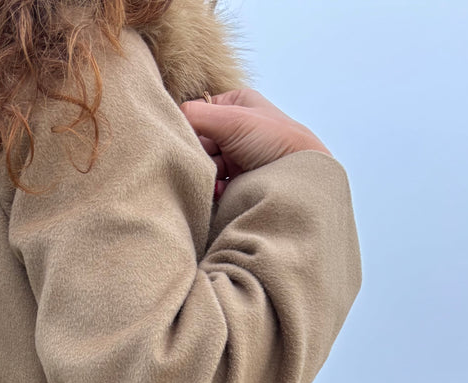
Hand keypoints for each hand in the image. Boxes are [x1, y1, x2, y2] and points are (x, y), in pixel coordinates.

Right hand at [181, 90, 330, 197]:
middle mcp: (235, 129)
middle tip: (207, 163)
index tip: (191, 141)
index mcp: (235, 105)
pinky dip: (212, 190)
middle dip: (199, 155)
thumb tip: (167, 119)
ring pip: (204, 165)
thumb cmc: (275, 141)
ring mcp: (235, 156)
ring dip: (205, 174)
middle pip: (199, 142)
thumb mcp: (232, 119)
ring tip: (216, 180)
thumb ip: (195, 114)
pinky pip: (212, 186)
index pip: (197, 113)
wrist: (300, 180)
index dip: (190, 128)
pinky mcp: (237, 182)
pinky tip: (221, 193)